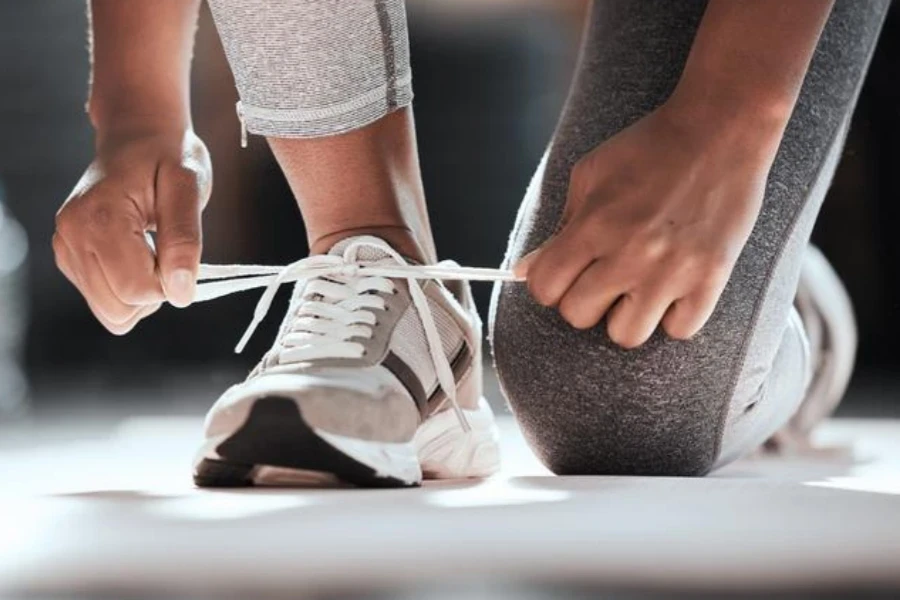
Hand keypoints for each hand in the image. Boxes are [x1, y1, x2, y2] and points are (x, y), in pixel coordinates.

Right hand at [53, 129, 210, 333]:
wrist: (138, 137)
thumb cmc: (167, 156)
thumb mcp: (188, 187)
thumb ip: (185, 240)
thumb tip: (181, 292)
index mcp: (99, 219)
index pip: (136, 290)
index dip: (169, 283)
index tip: (178, 252)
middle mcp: (71, 236)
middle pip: (120, 309)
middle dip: (154, 292)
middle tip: (165, 250)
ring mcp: (66, 249)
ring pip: (112, 313)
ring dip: (141, 293)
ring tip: (151, 250)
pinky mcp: (69, 258)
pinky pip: (105, 301)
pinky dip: (127, 288)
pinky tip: (136, 254)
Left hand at [516, 102, 778, 347]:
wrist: (721, 128)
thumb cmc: (650, 148)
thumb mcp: (590, 175)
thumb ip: (560, 226)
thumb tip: (525, 271)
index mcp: (595, 225)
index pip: (545, 288)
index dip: (549, 285)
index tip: (564, 274)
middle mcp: (631, 254)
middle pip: (579, 316)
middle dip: (584, 299)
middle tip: (602, 277)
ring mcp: (673, 271)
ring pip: (626, 335)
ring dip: (626, 315)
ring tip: (637, 288)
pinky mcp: (712, 278)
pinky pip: (679, 330)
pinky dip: (672, 316)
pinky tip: (672, 289)